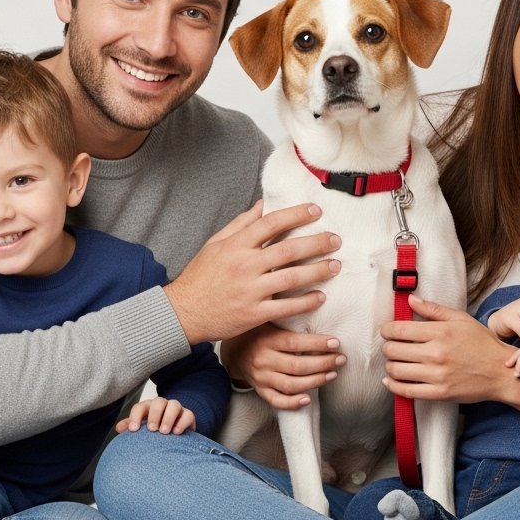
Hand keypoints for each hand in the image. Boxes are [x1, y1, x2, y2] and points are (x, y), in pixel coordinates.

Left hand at [116, 398, 195, 434]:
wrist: (174, 431)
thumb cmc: (154, 429)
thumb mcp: (141, 427)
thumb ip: (130, 426)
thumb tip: (119, 428)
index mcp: (147, 407)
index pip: (140, 407)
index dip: (135, 416)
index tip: (133, 429)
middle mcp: (162, 405)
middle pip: (158, 402)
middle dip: (154, 415)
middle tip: (152, 429)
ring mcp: (176, 409)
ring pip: (174, 405)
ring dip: (168, 417)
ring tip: (164, 431)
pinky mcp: (188, 415)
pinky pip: (187, 415)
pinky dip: (182, 422)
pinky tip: (176, 432)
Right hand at [166, 202, 341, 344]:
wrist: (184, 312)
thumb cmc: (200, 277)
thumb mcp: (215, 244)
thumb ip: (240, 224)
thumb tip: (261, 205)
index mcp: (236, 246)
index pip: (271, 223)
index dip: (296, 215)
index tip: (316, 210)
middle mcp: (245, 266)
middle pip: (288, 250)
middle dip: (316, 243)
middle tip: (336, 239)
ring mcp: (250, 291)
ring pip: (292, 278)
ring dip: (318, 271)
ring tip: (336, 265)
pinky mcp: (254, 314)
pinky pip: (286, 307)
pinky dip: (305, 302)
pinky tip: (320, 296)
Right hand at [220, 324, 344, 409]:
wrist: (233, 350)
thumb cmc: (259, 332)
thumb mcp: (268, 319)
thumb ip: (288, 316)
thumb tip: (317, 302)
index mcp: (267, 340)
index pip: (295, 343)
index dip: (317, 344)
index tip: (336, 342)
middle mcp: (263, 360)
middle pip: (297, 366)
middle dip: (323, 363)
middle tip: (341, 359)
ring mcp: (261, 378)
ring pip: (290, 385)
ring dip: (315, 381)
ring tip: (333, 374)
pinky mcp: (261, 390)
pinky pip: (276, 401)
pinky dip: (292, 403)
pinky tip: (308, 399)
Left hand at [380, 295, 518, 403]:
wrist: (500, 372)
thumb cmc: (482, 343)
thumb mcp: (460, 319)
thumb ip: (433, 309)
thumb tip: (410, 300)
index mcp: (441, 332)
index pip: (399, 330)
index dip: (386, 330)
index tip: (387, 331)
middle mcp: (437, 353)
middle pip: (393, 350)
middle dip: (387, 347)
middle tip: (391, 347)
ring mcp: (437, 375)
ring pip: (396, 370)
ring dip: (389, 366)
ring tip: (394, 362)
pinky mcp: (439, 393)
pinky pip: (406, 391)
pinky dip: (393, 386)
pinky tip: (391, 381)